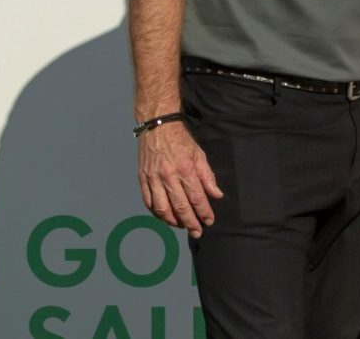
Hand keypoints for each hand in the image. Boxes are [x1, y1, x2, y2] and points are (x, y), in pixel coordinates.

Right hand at [136, 122, 223, 237]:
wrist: (157, 127)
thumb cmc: (181, 141)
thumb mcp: (200, 155)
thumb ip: (208, 177)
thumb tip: (216, 195)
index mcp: (185, 169)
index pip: (196, 197)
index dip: (203, 212)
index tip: (209, 221)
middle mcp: (168, 176)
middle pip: (179, 206)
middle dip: (190, 222)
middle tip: (197, 232)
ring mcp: (153, 178)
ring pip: (162, 208)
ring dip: (172, 221)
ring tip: (182, 226)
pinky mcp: (142, 179)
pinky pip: (148, 202)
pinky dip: (157, 213)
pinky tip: (165, 217)